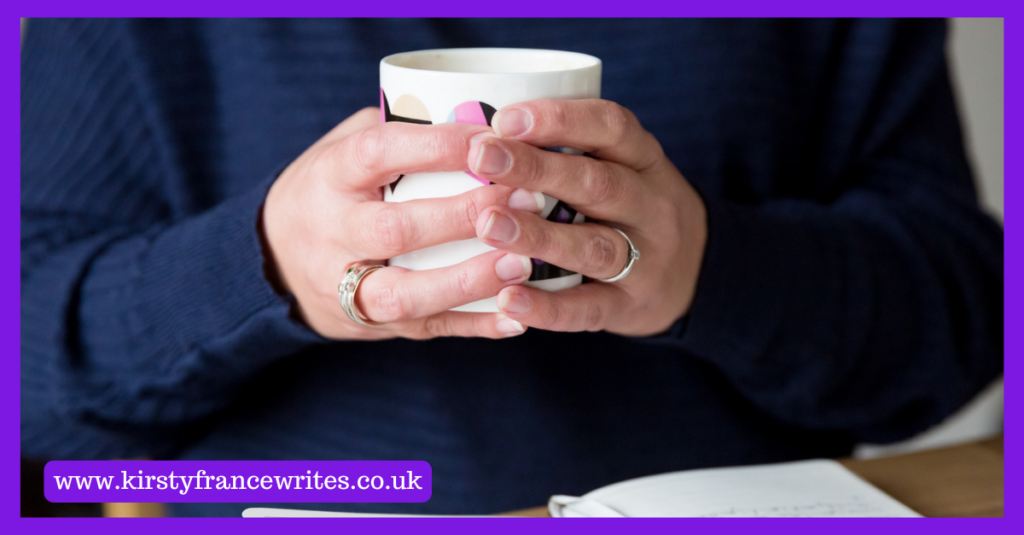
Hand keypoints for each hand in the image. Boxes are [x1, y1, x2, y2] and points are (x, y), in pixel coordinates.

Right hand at [262, 107, 539, 339]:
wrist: (275, 262)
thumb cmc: (334, 189)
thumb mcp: (347, 145)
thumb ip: (401, 129)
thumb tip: (480, 114)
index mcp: (330, 176)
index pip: (378, 153)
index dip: (437, 147)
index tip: (493, 140)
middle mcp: (332, 232)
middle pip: (395, 229)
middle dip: (462, 216)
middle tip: (525, 199)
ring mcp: (345, 285)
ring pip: (404, 293)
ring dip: (467, 281)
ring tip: (522, 263)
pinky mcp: (369, 323)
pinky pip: (423, 329)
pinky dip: (471, 326)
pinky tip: (515, 319)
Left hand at [466, 99, 707, 335]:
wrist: (698, 273)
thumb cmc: (631, 207)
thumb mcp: (623, 166)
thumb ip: (569, 148)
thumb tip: (475, 127)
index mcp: (644, 159)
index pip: (612, 127)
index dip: (561, 119)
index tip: (506, 117)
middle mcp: (651, 206)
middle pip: (597, 184)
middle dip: (536, 168)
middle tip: (482, 156)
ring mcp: (646, 260)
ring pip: (593, 246)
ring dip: (538, 235)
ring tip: (488, 224)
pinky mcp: (630, 307)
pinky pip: (588, 309)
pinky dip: (547, 307)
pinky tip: (507, 300)